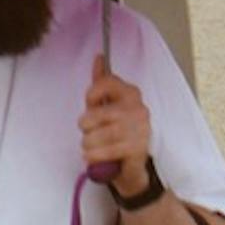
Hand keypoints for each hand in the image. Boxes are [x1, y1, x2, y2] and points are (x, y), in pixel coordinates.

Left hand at [83, 63, 156, 192]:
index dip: (91, 95)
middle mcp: (137, 108)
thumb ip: (102, 82)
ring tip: (91, 147)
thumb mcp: (107, 105)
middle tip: (90, 134)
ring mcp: (139, 129)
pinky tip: (94, 157)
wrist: (133, 167)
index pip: (106, 82)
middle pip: (94, 115)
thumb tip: (99, 56)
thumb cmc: (117, 133)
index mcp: (130, 93)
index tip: (91, 105)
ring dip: (88, 144)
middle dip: (85, 128)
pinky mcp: (137, 149)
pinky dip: (94, 157)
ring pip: (97, 135)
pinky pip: (105, 150)